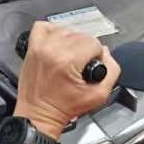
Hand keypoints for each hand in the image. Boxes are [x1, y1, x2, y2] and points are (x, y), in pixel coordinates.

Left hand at [13, 21, 119, 137]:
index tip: (92, 67)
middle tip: (82, 65)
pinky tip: (58, 44)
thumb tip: (106, 53)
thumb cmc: (64, 108)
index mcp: (68, 61)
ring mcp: (39, 48)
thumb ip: (112, 71)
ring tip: (71, 56)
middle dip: (86, 49)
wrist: (39, 115)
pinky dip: (52, 31)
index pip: (93, 43)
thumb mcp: (99, 95)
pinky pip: (42, 27)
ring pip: (65, 30)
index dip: (98, 55)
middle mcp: (52, 51)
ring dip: (72, 41)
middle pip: (80, 35)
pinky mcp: (32, 49)